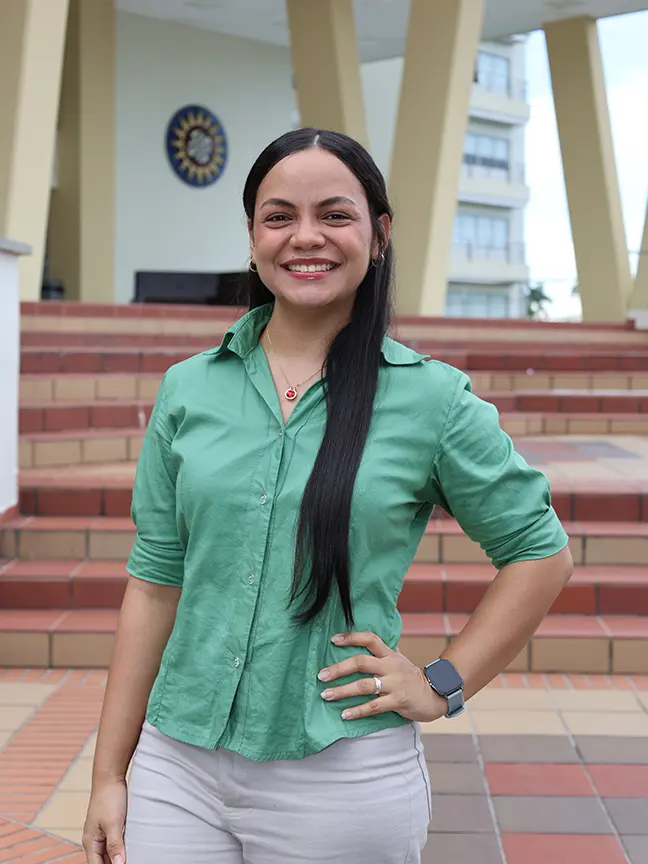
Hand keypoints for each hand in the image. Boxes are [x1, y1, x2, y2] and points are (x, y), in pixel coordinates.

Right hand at [82, 777, 126, 863]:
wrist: (110, 776)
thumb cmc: (109, 797)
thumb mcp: (114, 823)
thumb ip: (115, 845)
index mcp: (90, 842)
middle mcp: (93, 840)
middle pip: (102, 862)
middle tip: (129, 862)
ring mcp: (100, 833)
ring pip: (108, 854)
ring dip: (117, 858)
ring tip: (130, 858)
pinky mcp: (108, 826)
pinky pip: (113, 844)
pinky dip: (119, 849)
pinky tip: (129, 851)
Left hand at [318, 631, 447, 722]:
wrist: (434, 695)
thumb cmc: (409, 678)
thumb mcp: (397, 661)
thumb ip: (380, 654)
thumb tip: (355, 647)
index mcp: (390, 654)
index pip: (370, 639)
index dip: (351, 637)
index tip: (333, 640)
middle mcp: (391, 666)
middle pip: (361, 663)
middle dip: (339, 669)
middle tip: (321, 675)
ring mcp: (395, 684)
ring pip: (364, 685)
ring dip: (343, 691)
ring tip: (326, 695)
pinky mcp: (398, 701)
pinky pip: (374, 706)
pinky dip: (357, 711)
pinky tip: (344, 714)